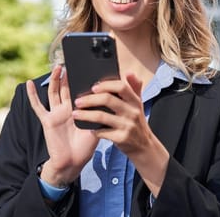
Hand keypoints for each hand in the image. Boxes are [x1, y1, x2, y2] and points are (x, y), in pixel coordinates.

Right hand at [26, 64, 97, 187]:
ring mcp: (56, 114)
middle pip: (67, 88)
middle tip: (72, 61)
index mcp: (80, 110)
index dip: (82, 79)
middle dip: (69, 75)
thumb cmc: (85, 147)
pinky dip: (32, 95)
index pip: (81, 90)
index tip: (88, 66)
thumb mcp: (96, 127)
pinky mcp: (47, 120)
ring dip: (55, 79)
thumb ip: (98, 113)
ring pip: (54, 92)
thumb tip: (105, 97)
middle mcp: (67, 109)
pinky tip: (28, 83)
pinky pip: (38, 106)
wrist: (73, 163)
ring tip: (58, 67)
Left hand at [72, 73, 168, 194]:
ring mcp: (127, 126)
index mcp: (135, 101)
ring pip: (102, 116)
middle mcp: (133, 112)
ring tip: (75, 114)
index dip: (106, 85)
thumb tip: (128, 72)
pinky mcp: (121, 139)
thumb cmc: (137, 122)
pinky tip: (88, 128)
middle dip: (90, 99)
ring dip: (85, 114)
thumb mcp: (138, 105)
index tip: (93, 87)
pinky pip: (102, 132)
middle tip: (77, 101)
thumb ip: (134, 88)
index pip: (121, 87)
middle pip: (108, 100)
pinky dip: (93, 130)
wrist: (144, 147)